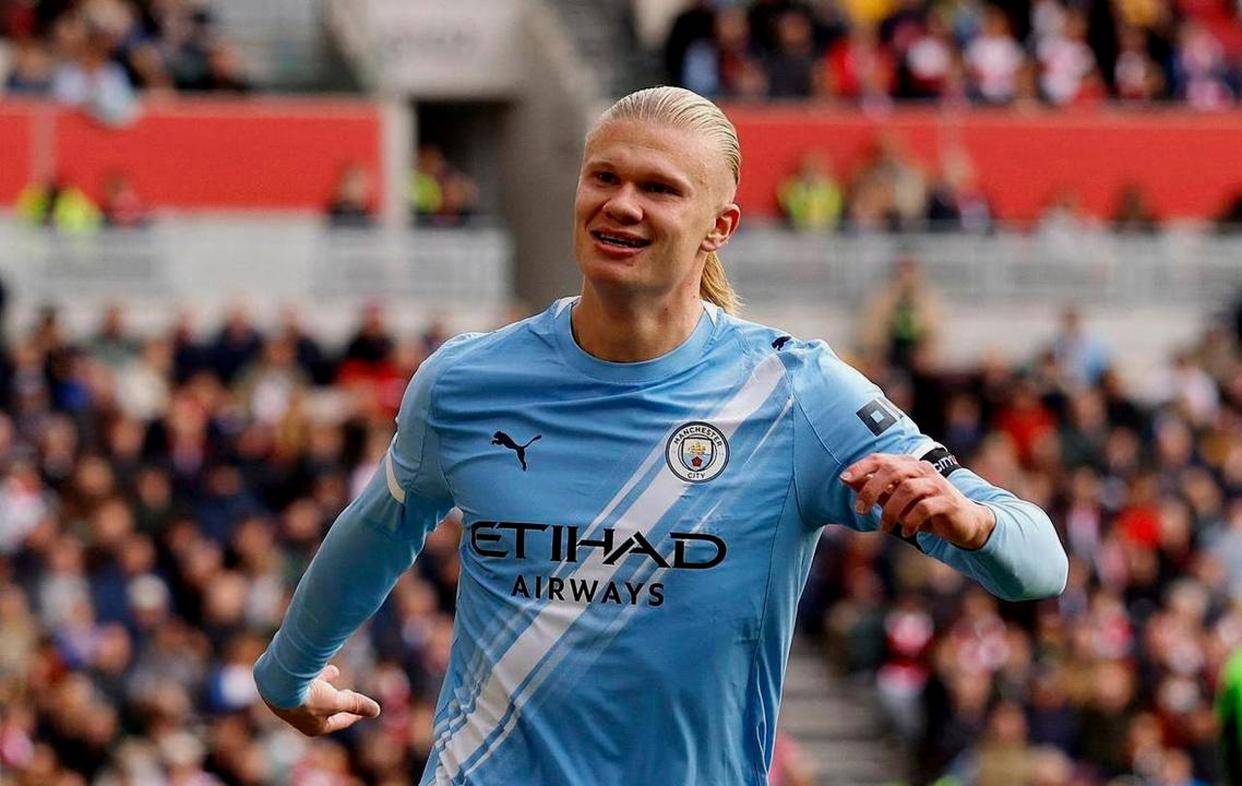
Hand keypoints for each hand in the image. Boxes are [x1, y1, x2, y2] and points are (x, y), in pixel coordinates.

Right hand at [261, 664, 380, 735]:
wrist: (278, 683)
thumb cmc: (309, 696)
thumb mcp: (338, 700)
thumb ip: (357, 704)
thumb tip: (377, 711)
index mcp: (314, 727)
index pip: (339, 722)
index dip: (354, 715)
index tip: (364, 710)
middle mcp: (302, 718)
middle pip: (325, 708)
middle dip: (338, 699)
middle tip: (348, 692)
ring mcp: (292, 704)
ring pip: (314, 692)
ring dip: (325, 682)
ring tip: (335, 671)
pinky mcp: (284, 689)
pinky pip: (304, 682)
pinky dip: (314, 673)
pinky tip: (319, 663)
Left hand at [840, 453, 994, 549]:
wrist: (963, 522)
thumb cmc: (923, 509)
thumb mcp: (895, 500)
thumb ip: (874, 489)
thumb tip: (846, 480)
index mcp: (908, 465)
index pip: (880, 459)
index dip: (861, 467)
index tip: (844, 479)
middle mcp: (922, 470)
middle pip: (892, 470)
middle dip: (871, 490)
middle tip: (860, 510)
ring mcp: (936, 484)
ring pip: (907, 489)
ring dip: (890, 511)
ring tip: (885, 527)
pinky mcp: (948, 501)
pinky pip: (924, 507)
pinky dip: (911, 520)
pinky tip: (907, 532)